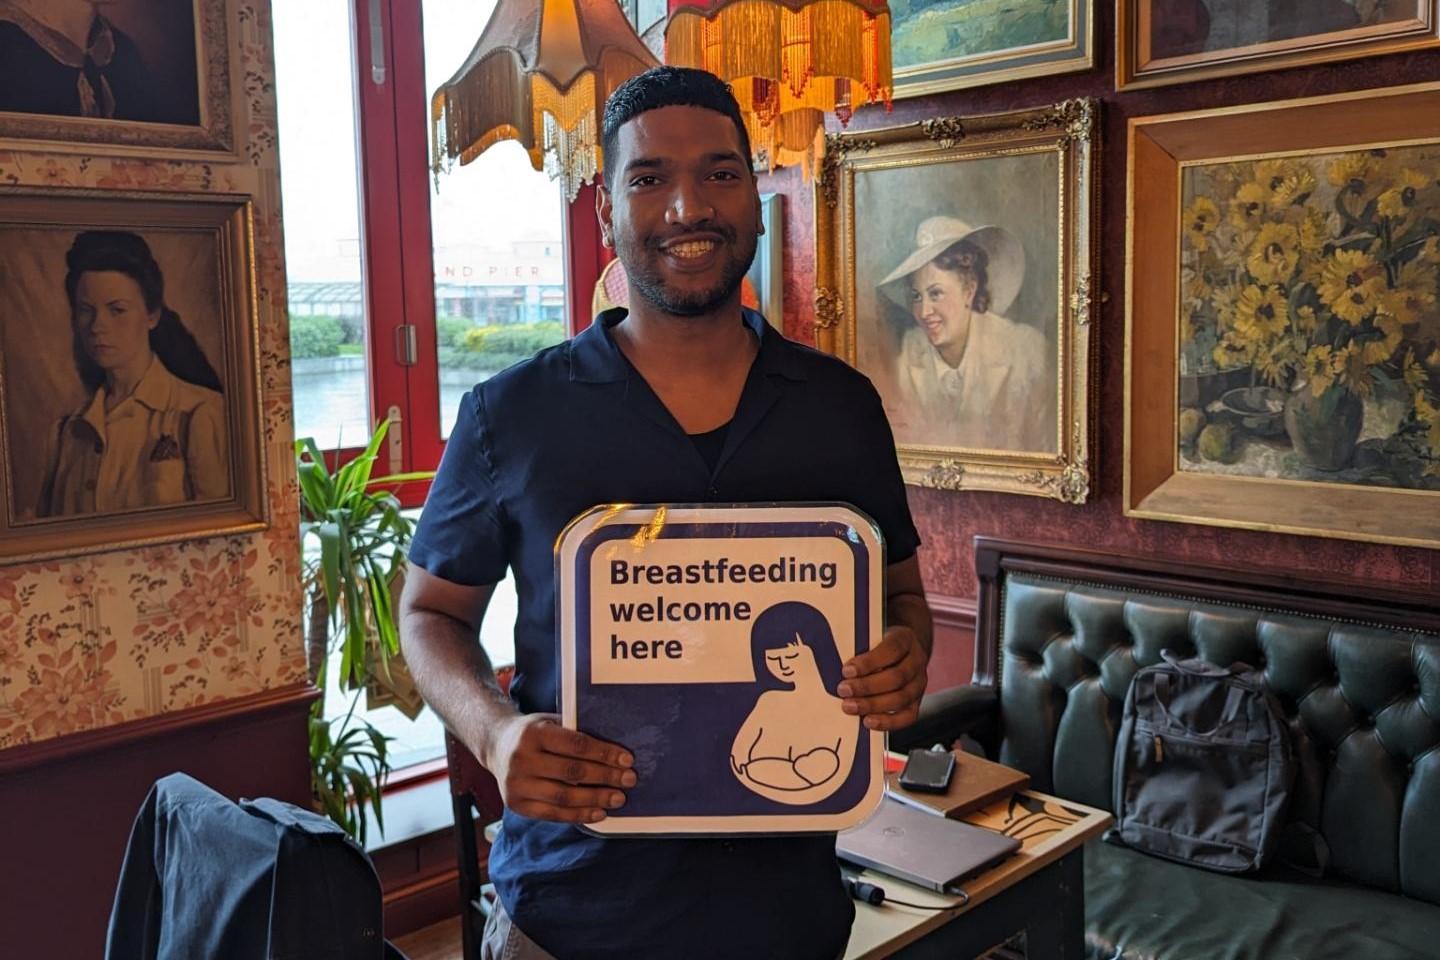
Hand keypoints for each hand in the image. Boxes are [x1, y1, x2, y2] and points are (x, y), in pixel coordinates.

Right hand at [484, 713, 635, 823]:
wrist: (496, 745)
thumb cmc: (534, 732)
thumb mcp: (550, 722)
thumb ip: (575, 732)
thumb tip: (615, 750)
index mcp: (533, 733)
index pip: (576, 745)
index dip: (604, 753)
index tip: (627, 759)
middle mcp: (521, 759)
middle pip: (572, 772)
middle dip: (605, 777)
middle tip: (629, 780)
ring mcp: (516, 785)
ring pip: (564, 797)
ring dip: (596, 799)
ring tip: (618, 798)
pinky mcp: (516, 805)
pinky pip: (553, 814)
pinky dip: (579, 815)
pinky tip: (599, 813)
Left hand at [837, 625, 928, 730]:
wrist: (902, 650)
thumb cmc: (879, 643)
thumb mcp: (872, 634)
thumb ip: (858, 644)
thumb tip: (831, 654)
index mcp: (905, 639)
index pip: (892, 649)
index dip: (869, 662)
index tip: (847, 670)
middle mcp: (916, 661)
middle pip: (896, 677)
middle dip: (867, 686)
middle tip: (843, 690)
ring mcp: (919, 683)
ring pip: (901, 698)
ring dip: (873, 705)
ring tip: (850, 707)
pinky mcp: (917, 702)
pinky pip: (907, 716)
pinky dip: (888, 722)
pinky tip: (868, 721)